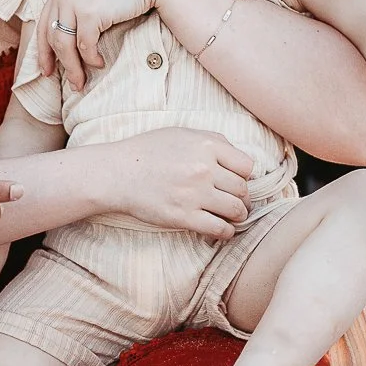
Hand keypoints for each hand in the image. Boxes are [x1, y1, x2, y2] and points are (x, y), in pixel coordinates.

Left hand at [35, 0, 190, 91]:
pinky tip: (100, 62)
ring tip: (82, 81)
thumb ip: (78, 2)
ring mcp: (74, 1)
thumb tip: (71, 33)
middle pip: (53, 38)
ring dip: (74, 67)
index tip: (46, 70)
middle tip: (72, 83)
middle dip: (60, 64)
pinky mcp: (89, 12)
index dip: (43, 51)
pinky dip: (92, 58)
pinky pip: (86, 45)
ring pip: (65, 45)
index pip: (43, 25)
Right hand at [113, 127, 256, 237]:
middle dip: (243, 198)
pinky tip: (222, 229)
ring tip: (233, 216)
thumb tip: (239, 159)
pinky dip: (227, 232)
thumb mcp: (182, 134)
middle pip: (242, 190)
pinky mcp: (184, 216)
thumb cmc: (148, 152)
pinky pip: (219, 228)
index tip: (236, 181)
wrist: (118, 173)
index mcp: (206, 145)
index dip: (244, 176)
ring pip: (236, 210)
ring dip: (238, 216)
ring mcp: (194, 194)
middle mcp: (203, 169)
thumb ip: (213, 141)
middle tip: (237, 202)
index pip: (247, 166)